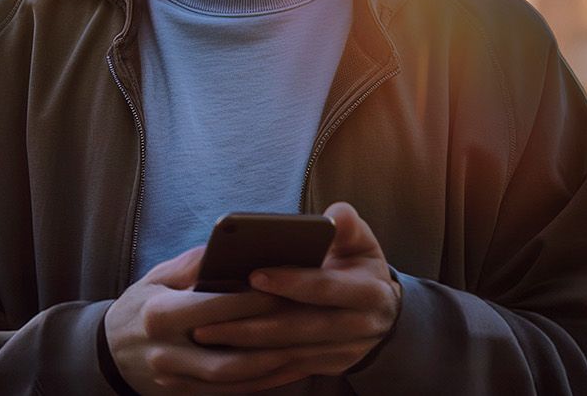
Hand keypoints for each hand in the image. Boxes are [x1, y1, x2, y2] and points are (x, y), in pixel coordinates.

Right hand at [104, 243, 370, 394]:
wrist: (108, 352)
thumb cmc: (142, 303)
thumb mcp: (159, 276)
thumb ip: (196, 264)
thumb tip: (237, 247)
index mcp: (159, 315)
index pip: (218, 307)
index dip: (257, 298)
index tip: (292, 285)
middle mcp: (167, 353)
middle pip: (232, 349)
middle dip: (275, 335)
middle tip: (313, 318)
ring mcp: (176, 380)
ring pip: (236, 378)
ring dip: (276, 364)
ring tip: (310, 345)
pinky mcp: (186, 395)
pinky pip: (233, 392)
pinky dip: (264, 381)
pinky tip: (291, 365)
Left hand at [182, 202, 402, 387]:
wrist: (381, 310)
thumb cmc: (358, 265)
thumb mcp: (361, 241)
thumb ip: (347, 225)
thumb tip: (334, 216)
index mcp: (368, 292)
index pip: (325, 288)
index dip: (291, 282)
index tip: (253, 275)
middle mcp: (359, 327)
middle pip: (300, 328)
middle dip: (252, 325)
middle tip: (207, 320)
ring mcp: (344, 353)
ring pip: (289, 353)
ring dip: (246, 348)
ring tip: (206, 336)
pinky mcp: (328, 367)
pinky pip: (288, 370)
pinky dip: (255, 365)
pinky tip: (224, 357)